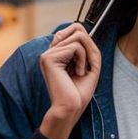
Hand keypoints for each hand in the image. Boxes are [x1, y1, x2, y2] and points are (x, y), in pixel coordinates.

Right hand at [37, 23, 100, 138]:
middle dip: (89, 50)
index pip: (73, 30)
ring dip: (86, 57)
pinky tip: (77, 73)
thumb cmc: (79, 93)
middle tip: (85, 68)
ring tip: (79, 73)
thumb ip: (88, 48)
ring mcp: (48, 53)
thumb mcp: (89, 66)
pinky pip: (75, 47)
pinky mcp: (49, 57)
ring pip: (77, 37)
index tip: (87, 62)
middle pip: (76, 30)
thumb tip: (82, 30)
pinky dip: (83, 60)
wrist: (71, 108)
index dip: (87, 42)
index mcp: (57, 54)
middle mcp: (50, 51)